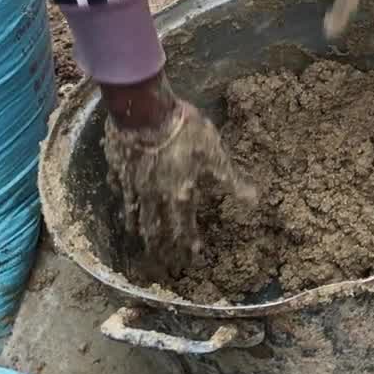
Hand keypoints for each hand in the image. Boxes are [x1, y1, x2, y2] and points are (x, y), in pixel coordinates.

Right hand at [101, 74, 256, 280]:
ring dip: (138, 228)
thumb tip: (254, 202)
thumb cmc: (186, 134)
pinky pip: (119, 188)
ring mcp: (133, 184)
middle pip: (155, 227)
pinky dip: (122, 199)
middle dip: (159, 245)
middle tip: (160, 259)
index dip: (188, 243)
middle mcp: (155, 196)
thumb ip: (232, 181)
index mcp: (180, 195)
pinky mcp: (118, 168)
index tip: (191, 255)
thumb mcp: (216, 157)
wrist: (145, 113)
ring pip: (135, 212)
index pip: (184, 228)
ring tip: (137, 237)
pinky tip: (122, 202)